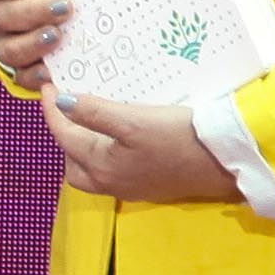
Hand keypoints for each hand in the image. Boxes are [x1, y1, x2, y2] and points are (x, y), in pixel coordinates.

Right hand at [0, 0, 75, 93]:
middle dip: (33, 12)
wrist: (72, 19)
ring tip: (58, 36)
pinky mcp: (19, 71)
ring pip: (8, 49)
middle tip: (64, 8)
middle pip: (2, 15)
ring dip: (33, 42)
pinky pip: (20, 77)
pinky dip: (34, 75)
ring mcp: (5, 45)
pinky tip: (50, 71)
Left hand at [48, 92, 236, 206]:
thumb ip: (94, 112)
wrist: (225, 163)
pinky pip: (113, 171)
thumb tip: (60, 102)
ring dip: (85, 148)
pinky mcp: (149, 185)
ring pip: (91, 171)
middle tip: (70, 108)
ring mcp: (130, 187)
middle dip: (65, 136)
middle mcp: (110, 183)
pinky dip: (106, 154)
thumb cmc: (179, 139)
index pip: (63, 136)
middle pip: (72, 162)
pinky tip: (119, 137)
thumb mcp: (134, 120)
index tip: (49, 86)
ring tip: (92, 121)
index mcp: (100, 166)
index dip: (52, 110)